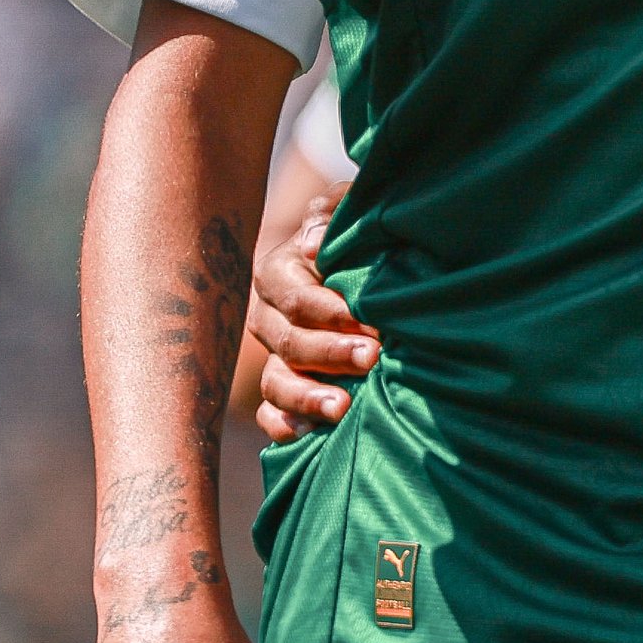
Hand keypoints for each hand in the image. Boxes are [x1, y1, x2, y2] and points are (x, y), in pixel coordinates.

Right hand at [249, 195, 375, 441]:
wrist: (361, 261)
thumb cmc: (355, 233)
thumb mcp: (346, 210)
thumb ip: (331, 214)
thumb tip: (314, 246)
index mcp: (280, 273)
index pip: (296, 296)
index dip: (330, 310)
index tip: (370, 321)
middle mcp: (270, 316)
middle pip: (288, 340)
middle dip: (329, 352)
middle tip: (373, 356)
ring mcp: (274, 353)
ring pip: (275, 379)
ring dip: (306, 395)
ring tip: (342, 407)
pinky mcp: (283, 383)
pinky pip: (270, 410)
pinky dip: (282, 423)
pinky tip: (305, 432)